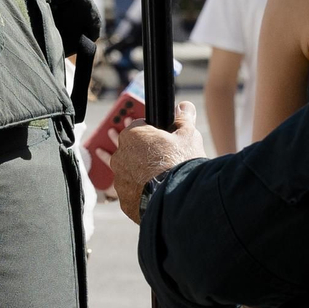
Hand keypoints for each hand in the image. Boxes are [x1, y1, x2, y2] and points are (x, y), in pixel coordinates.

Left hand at [111, 102, 206, 221]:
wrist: (178, 198)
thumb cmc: (181, 162)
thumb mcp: (188, 135)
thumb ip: (184, 118)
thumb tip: (185, 106)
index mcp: (132, 135)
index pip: (140, 127)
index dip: (155, 132)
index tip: (166, 140)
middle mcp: (120, 157)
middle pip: (134, 151)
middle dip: (147, 154)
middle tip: (167, 160)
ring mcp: (120, 180)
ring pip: (132, 173)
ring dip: (144, 174)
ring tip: (164, 179)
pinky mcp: (124, 201)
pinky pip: (134, 193)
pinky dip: (143, 193)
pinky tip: (159, 193)